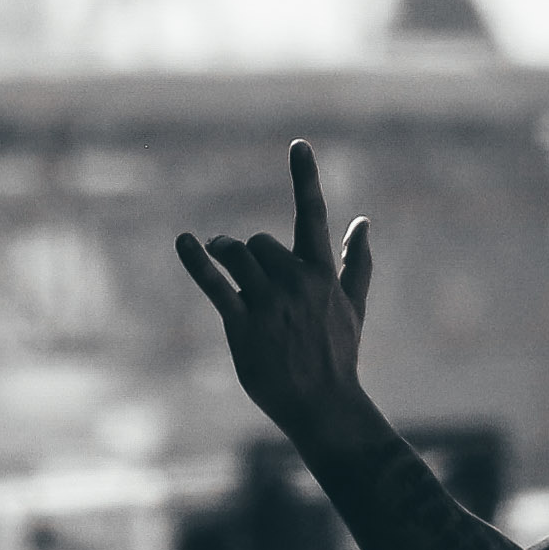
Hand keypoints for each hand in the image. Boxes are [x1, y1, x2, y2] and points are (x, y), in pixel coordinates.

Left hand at [173, 141, 380, 455]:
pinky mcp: (243, 325)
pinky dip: (198, 262)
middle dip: (250, 253)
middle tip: (248, 273)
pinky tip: (184, 242)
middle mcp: (296, 282)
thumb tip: (364, 222)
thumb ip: (356, 262)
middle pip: (260, 243)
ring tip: (217, 255)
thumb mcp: (354, 306)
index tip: (298, 144)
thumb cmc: (339, 355)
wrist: (325, 404)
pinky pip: (216, 285)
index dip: (305, 177)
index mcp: (321, 274)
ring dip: (224, 251)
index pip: (312, 214)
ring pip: (238, 255)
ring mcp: (269, 303)